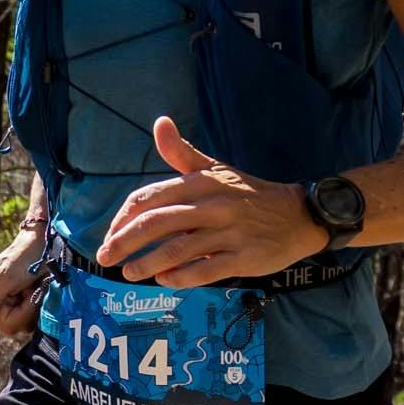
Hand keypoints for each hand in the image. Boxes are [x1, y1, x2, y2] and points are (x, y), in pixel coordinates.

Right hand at [0, 222, 52, 338]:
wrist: (46, 240)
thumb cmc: (24, 255)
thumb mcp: (4, 277)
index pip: (4, 324)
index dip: (20, 312)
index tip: (26, 292)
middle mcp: (0, 303)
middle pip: (16, 326)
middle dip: (29, 308)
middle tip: (32, 286)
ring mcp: (16, 304)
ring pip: (29, 323)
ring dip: (38, 304)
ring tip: (38, 284)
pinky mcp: (31, 302)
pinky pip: (38, 316)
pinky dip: (45, 302)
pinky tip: (44, 287)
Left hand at [91, 117, 329, 287]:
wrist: (299, 215)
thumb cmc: (249, 194)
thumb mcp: (216, 169)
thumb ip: (182, 153)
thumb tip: (160, 123)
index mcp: (201, 182)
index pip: (150, 198)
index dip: (124, 217)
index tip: (111, 233)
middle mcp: (213, 205)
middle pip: (157, 223)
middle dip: (125, 241)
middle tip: (104, 257)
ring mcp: (229, 232)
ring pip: (178, 249)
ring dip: (147, 263)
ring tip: (128, 273)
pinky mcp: (244, 257)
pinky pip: (206, 269)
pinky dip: (181, 277)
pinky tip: (164, 280)